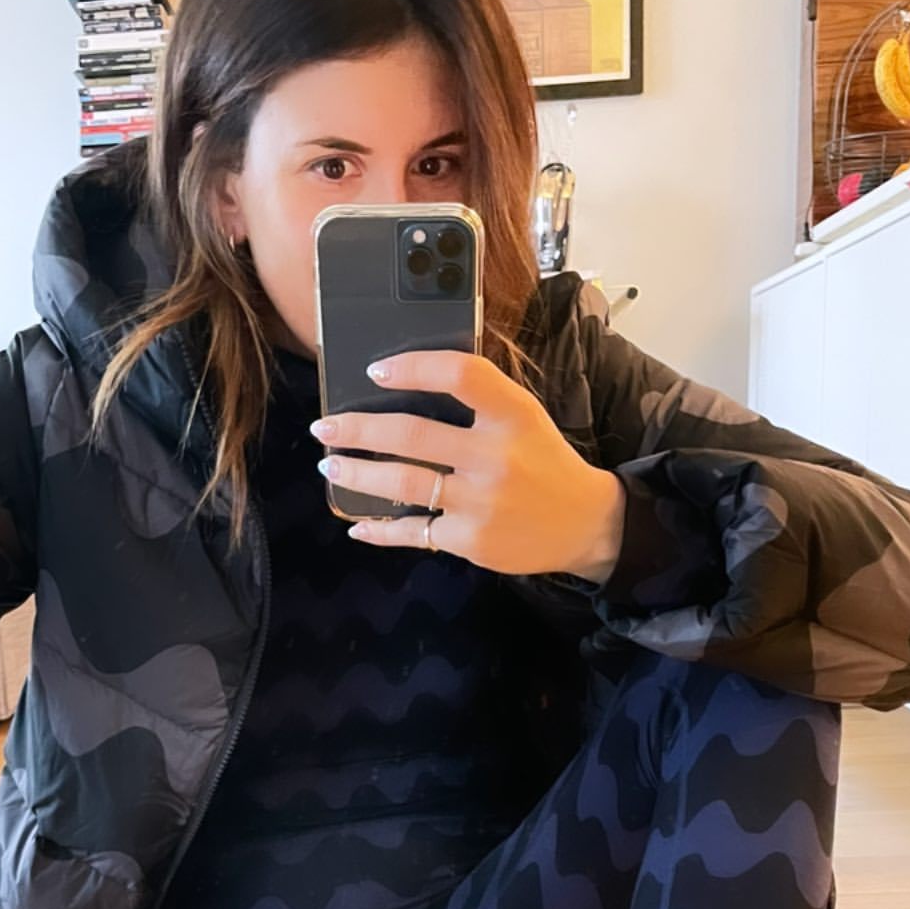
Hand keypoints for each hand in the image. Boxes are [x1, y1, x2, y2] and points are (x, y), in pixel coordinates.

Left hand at [309, 348, 624, 579]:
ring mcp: (481, 502)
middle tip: (325, 425)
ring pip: (403, 484)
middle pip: (412, 435)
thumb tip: (403, 382)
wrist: (584, 524)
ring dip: (357, 473)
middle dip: (358, 430)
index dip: (413, 368)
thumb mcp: (524, 417)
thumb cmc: (542, 462)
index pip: (460, 375)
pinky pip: (414, 532)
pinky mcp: (471, 540)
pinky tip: (357, 524)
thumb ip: (479, 400)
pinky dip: (380, 529)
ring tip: (331, 464)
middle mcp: (496, 457)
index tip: (375, 371)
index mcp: (513, 414)